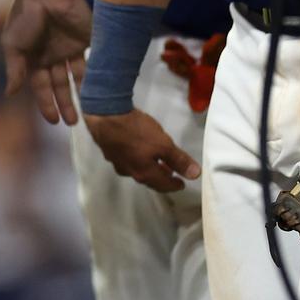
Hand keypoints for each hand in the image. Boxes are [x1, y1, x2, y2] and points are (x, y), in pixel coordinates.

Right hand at [0, 0, 90, 124]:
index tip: (53, 121)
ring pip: (77, 77)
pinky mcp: (87, 41)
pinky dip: (95, 77)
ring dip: (81, 94)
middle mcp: (52, 56)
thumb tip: (10, 94)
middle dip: (65, 104)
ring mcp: (70, 49)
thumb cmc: (26, 18)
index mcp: (33, 58)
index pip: (41, 86)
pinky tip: (99, 92)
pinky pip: (92, 62)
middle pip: (60, 85)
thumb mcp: (14, 45)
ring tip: (88, 113)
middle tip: (73, 124)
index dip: (46, 103)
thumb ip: (15, 70)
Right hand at [84, 108, 200, 191]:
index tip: (182, 183)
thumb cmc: (136, 130)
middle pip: (148, 179)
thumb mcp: (163, 144)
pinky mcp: (108, 150)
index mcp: (144, 173)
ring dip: (147, 168)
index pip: (163, 185)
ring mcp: (116, 161)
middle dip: (161, 177)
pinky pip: (125, 159)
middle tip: (171, 172)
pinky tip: (135, 149)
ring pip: (136, 169)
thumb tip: (195, 175)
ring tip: (154, 161)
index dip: (175, 185)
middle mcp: (129, 171)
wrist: (104, 114)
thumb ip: (179, 160)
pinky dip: (135, 158)